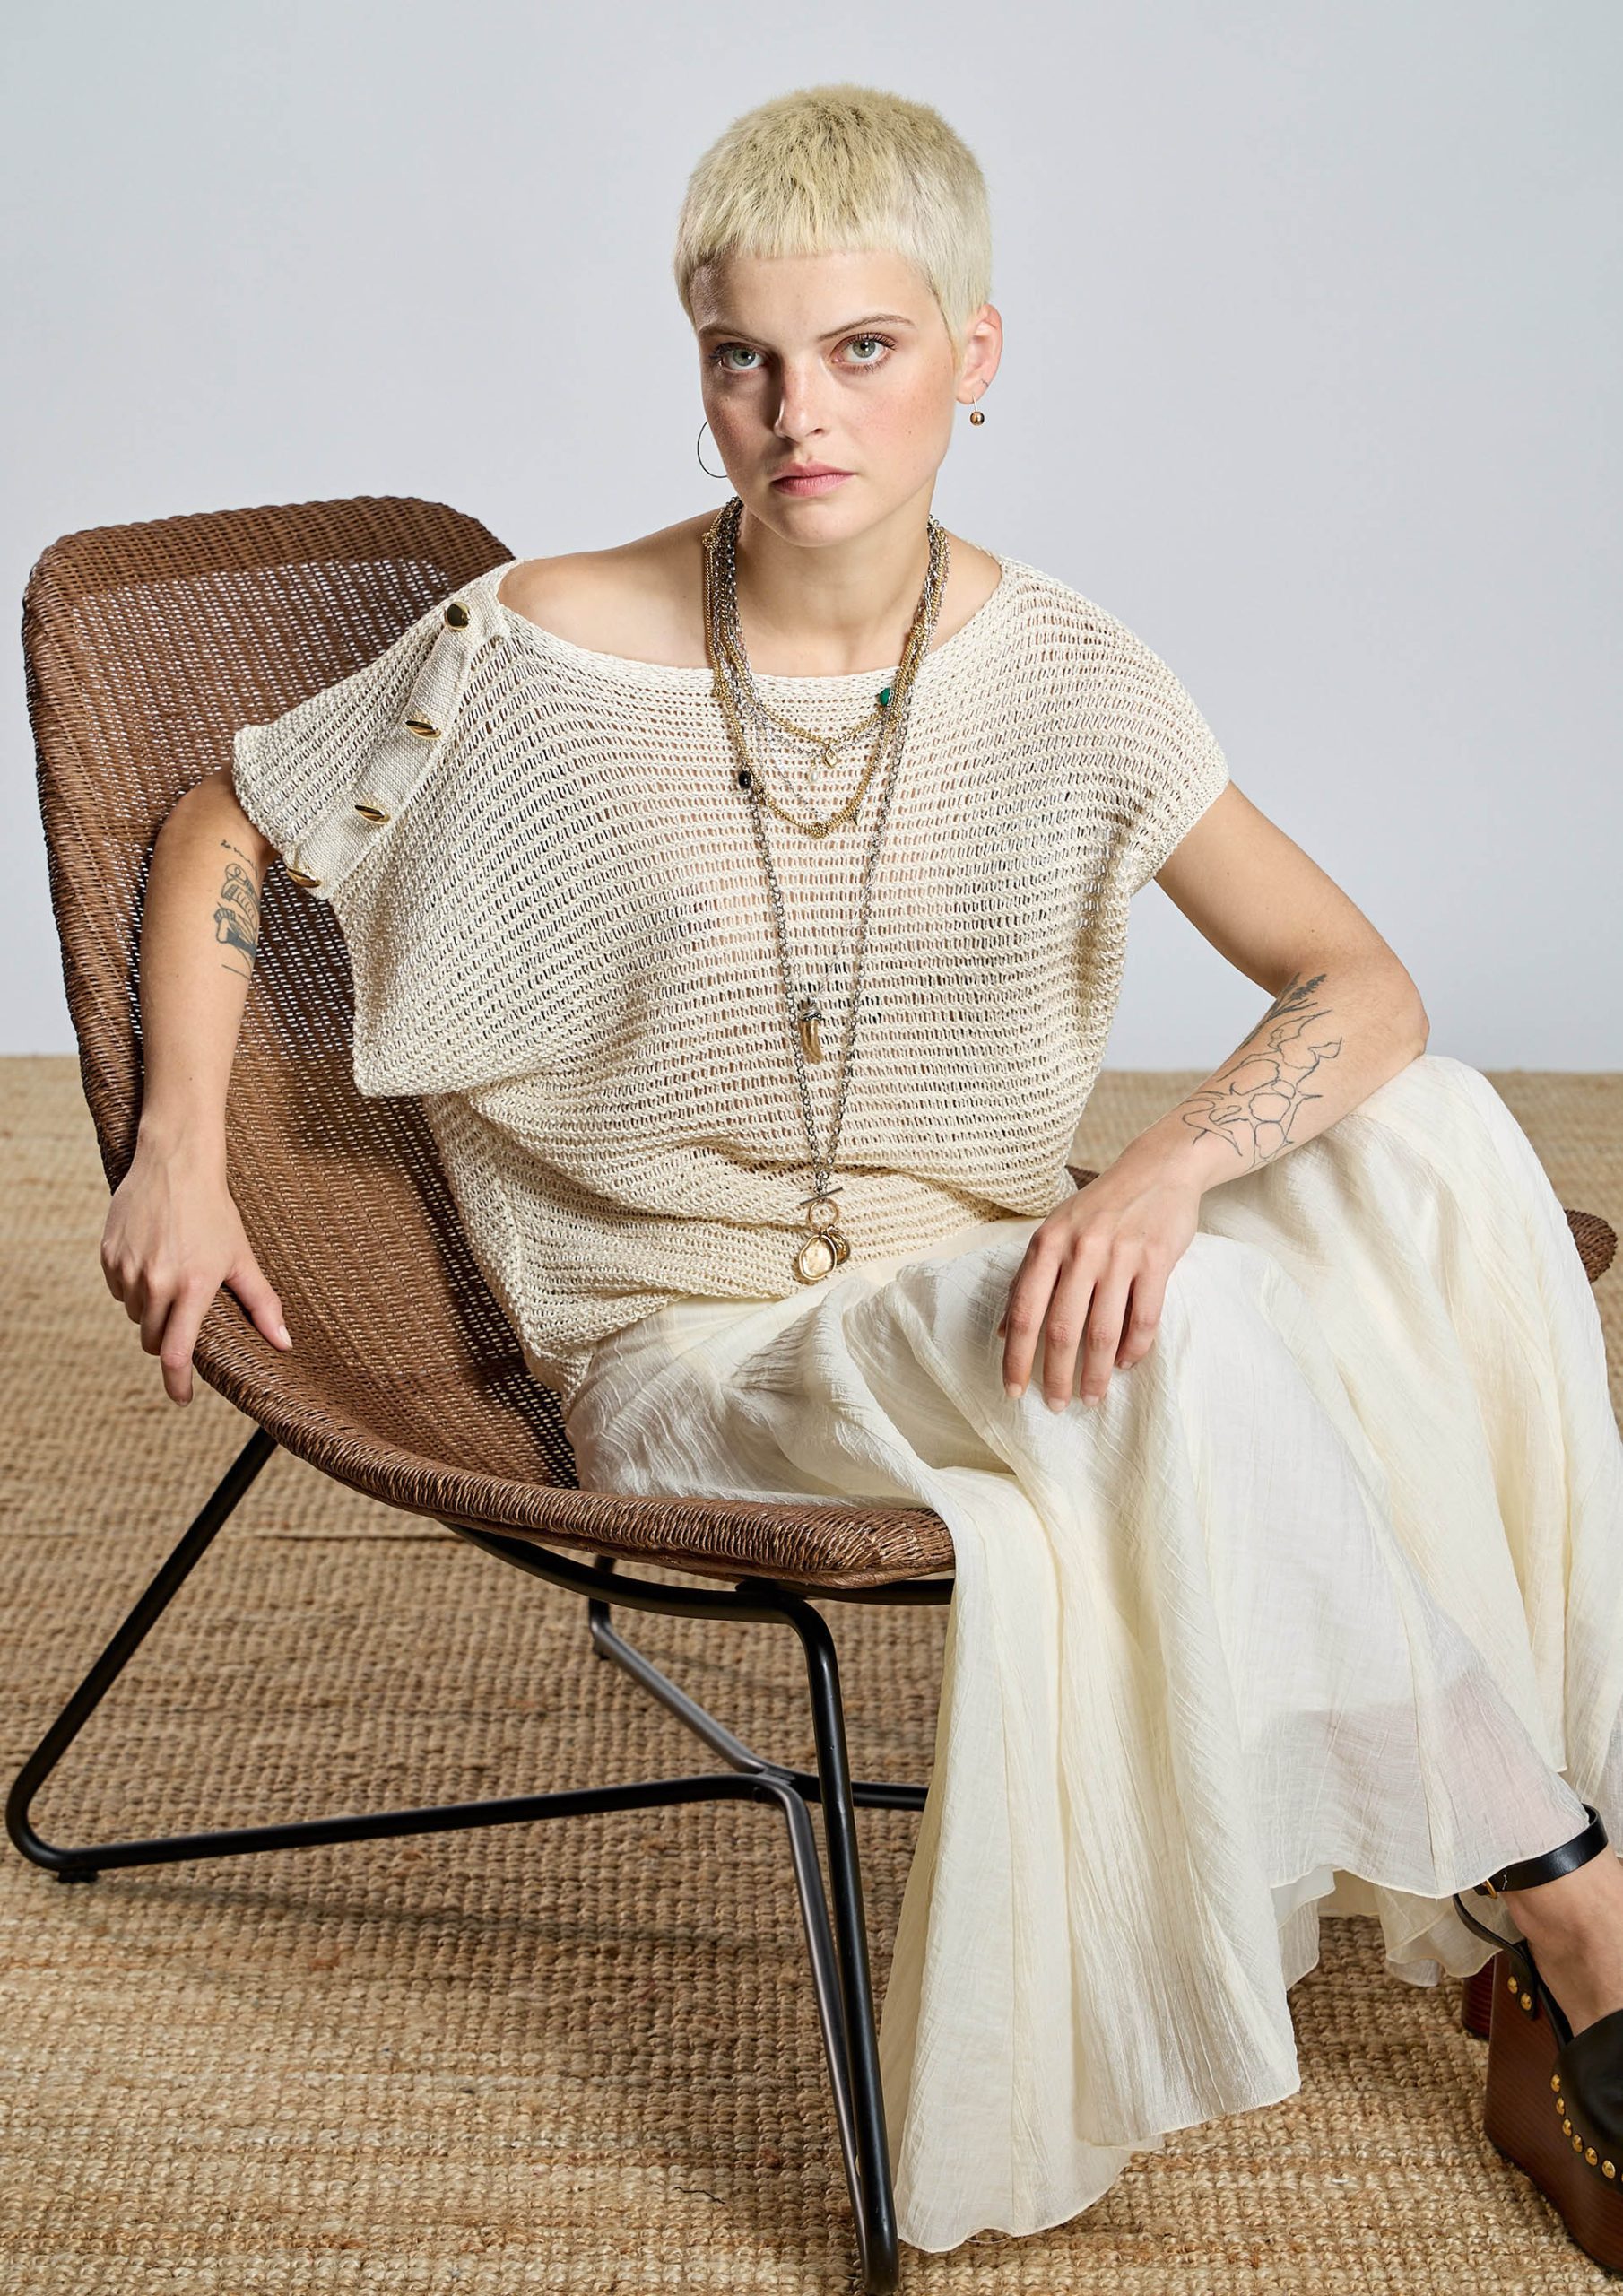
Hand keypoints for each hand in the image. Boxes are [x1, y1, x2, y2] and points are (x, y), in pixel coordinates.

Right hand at [101, 1135, 293, 1404]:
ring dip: (152, 1311)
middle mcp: (156, 1282)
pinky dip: (134, 1288)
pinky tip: (152, 1261)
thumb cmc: (214, 1213)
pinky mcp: (108, 1256)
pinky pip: (120, 1291)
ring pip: (135, 1315)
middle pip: (152, 1340)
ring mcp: (128, 1269)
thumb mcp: (242, 1257)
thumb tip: (285, 1343)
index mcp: (192, 1287)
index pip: (175, 1354)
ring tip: (173, 1276)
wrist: (175, 1165)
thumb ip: (262, 1304)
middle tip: (186, 1314)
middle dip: (167, 1340)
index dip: (177, 1382)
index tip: (182, 1398)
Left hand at [995, 1152, 1202, 1408]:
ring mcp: (1120, 1256)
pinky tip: (1125, 1365)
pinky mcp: (1156, 1261)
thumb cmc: (1100, 1206)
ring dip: (1095, 1373)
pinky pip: (1144, 1318)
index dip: (1016, 1357)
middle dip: (1056, 1375)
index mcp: (1048, 1243)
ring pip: (1103, 1331)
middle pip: (1062, 1329)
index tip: (1013, 1390)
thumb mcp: (1054, 1231)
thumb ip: (1029, 1277)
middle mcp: (1080, 1251)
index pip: (1024, 1312)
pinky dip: (1134, 1348)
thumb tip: (1004, 1330)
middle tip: (1056, 1405)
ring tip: (1091, 1397)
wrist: (1158, 1169)